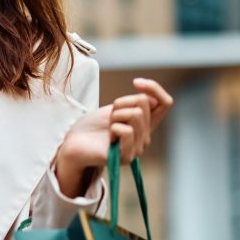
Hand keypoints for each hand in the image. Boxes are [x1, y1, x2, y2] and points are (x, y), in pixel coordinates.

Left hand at [54, 78, 173, 194]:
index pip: (165, 103)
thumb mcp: (116, 108)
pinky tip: (109, 139)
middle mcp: (145, 136)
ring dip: (115, 116)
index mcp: (145, 123)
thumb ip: (136, 104)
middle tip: (110, 118)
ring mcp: (137, 148)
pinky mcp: (126, 157)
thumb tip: (151, 98)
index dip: (154, 88)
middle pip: (143, 103)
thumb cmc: (92, 126)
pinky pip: (126, 131)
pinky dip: (113, 128)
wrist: (74, 144)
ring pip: (135, 115)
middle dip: (120, 103)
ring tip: (108, 128)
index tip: (135, 82)